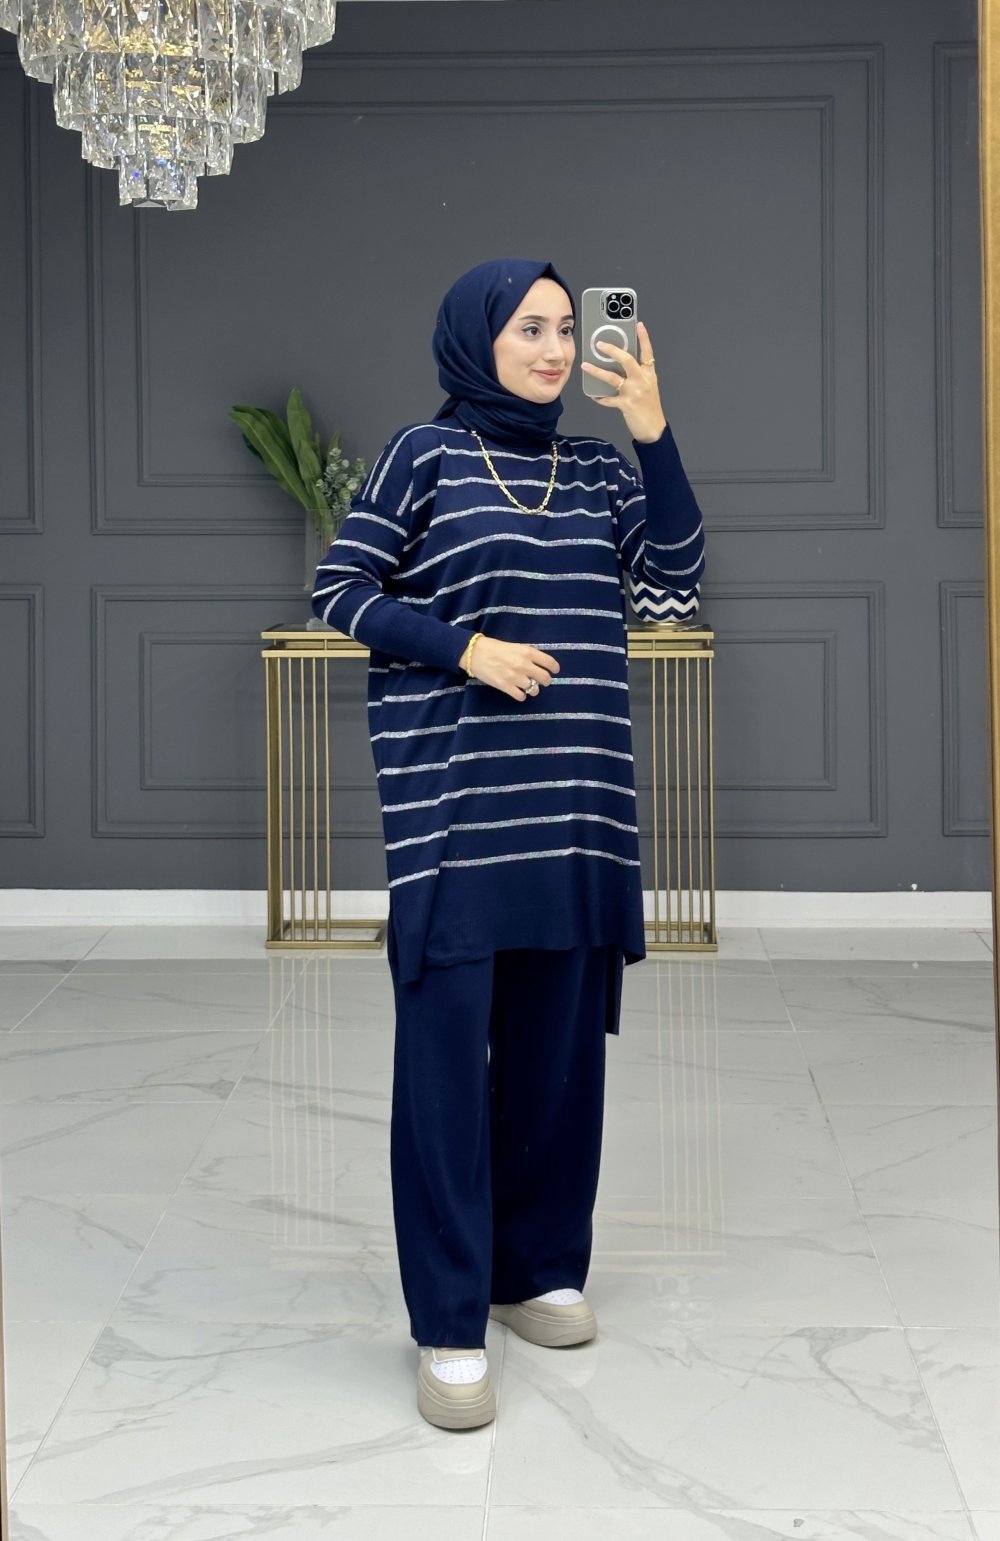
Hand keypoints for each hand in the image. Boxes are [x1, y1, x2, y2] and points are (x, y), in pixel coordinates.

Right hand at [465, 634, 559, 701]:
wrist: (476, 653)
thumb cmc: (496, 648)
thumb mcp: (516, 646)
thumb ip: (529, 655)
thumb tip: (541, 665)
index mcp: (528, 652)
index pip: (549, 663)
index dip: (554, 668)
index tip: (554, 671)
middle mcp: (524, 665)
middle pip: (545, 678)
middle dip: (546, 681)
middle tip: (542, 682)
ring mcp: (515, 677)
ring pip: (534, 690)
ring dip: (533, 690)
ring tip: (528, 687)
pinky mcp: (505, 686)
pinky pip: (521, 697)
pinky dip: (522, 696)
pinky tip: (518, 692)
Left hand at [580, 319, 666, 443]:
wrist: (654, 429)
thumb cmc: (650, 407)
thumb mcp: (649, 387)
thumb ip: (637, 375)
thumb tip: (619, 366)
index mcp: (649, 374)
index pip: (647, 352)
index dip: (644, 338)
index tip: (639, 324)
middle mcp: (642, 380)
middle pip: (627, 359)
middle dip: (612, 350)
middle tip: (599, 344)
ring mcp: (634, 392)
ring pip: (612, 377)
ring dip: (596, 371)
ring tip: (585, 366)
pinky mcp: (626, 405)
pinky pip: (608, 399)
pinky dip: (599, 397)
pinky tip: (593, 395)